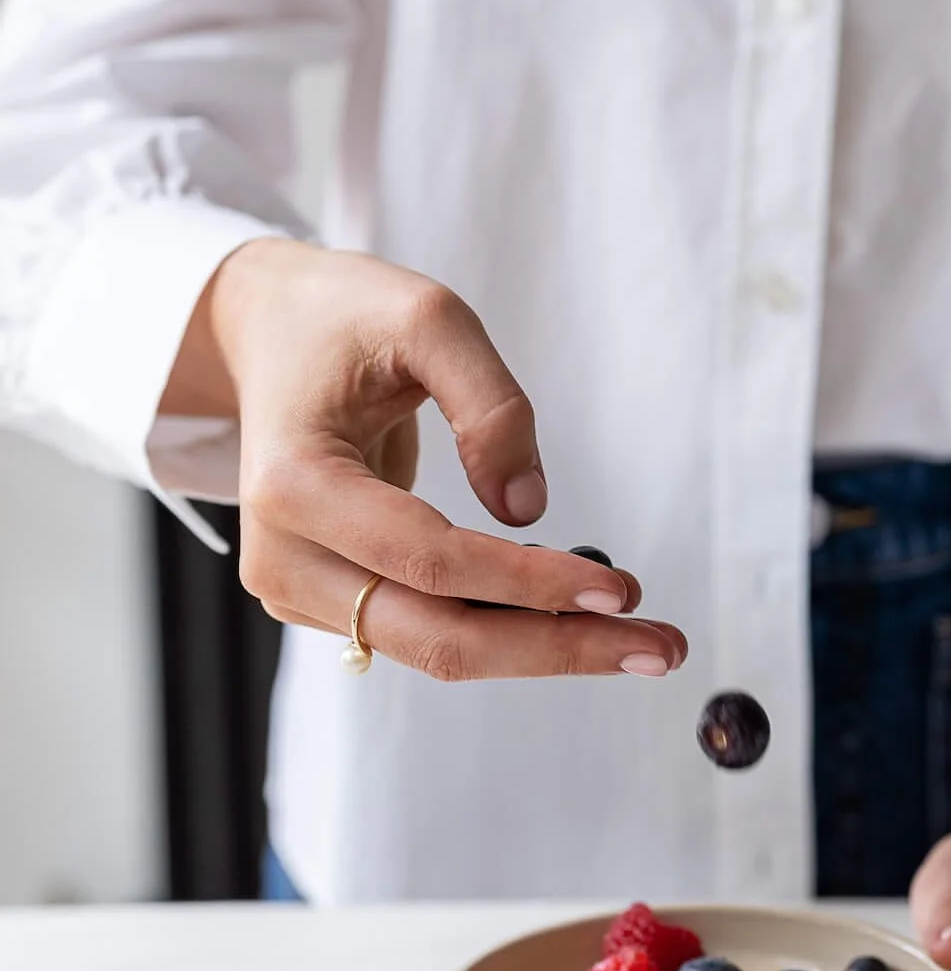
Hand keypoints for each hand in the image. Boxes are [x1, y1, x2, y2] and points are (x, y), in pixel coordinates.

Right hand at [162, 239, 687, 682]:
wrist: (268, 335)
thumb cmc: (347, 318)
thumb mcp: (429, 319)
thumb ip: (489, 406)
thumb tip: (530, 511)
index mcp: (293, 483)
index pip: (431, 561)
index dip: (531, 583)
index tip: (623, 589)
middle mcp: (282, 556)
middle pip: (436, 637)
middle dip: (558, 649)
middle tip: (663, 649)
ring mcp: (296, 589)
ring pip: (436, 650)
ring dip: (544, 652)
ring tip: (645, 644)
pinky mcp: (327, 602)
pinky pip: (427, 631)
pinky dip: (508, 631)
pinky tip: (578, 617)